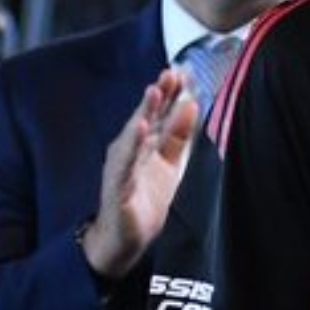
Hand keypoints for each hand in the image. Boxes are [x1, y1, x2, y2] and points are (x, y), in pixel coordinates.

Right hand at [82, 69, 199, 279]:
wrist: (124, 238)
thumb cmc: (145, 199)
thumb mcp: (170, 165)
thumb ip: (178, 136)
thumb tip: (191, 104)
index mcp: (145, 145)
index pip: (158, 114)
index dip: (170, 94)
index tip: (183, 71)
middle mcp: (130, 151)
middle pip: (145, 118)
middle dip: (157, 96)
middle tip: (170, 73)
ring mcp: (122, 167)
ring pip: (134, 136)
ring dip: (143, 112)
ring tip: (154, 91)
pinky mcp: (118, 187)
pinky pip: (125, 164)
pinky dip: (132, 147)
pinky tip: (139, 130)